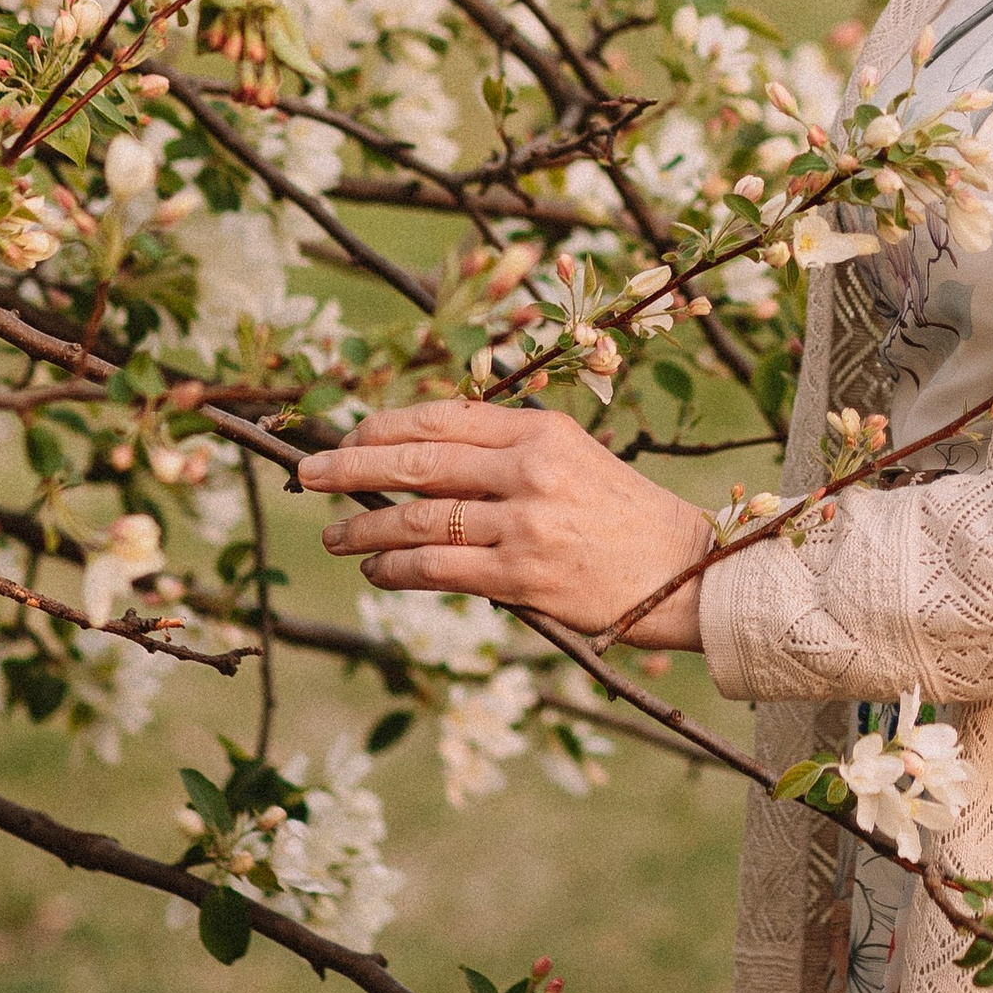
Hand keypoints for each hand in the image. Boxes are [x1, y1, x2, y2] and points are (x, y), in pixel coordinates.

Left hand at [298, 401, 710, 645]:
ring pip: (419, 519)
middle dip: (351, 466)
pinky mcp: (523, 576)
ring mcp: (525, 523)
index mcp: (542, 429)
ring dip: (364, 527)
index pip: (444, 416)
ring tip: (334, 535)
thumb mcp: (573, 458)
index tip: (347, 437)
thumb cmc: (623, 516)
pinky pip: (438, 569)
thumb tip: (423, 459)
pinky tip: (376, 568)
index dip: (384, 426)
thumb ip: (507, 452)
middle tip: (308, 475)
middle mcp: (530, 468)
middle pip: (418, 460)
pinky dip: (396, 568)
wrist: (683, 571)